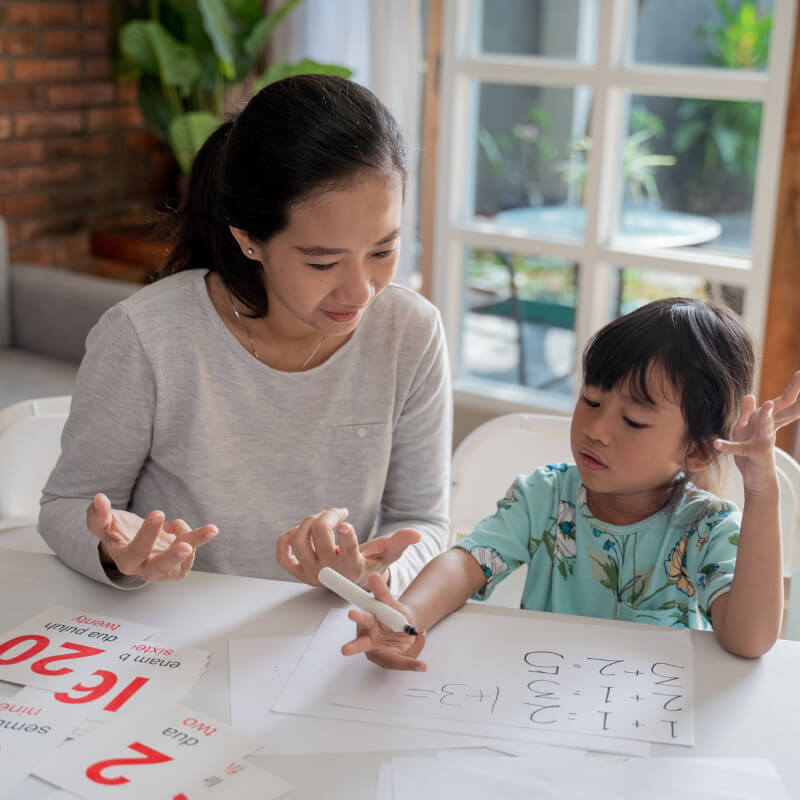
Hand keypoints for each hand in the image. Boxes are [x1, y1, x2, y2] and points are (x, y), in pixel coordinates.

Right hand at [86, 492, 217, 581]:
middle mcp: (145, 569)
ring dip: (198, 542)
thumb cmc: (116, 531)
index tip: (158, 512)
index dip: (147, 534)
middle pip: (160, 567)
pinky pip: (191, 551)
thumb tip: (99, 498)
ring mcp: (164, 570)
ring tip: (211, 529)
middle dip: (173, 557)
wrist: (133, 540)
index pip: (136, 552)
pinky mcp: (179, 566)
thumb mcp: (102, 523)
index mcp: (125, 561)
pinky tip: (174, 526)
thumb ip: (98, 514)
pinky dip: (191, 535)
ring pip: (184, 559)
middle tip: (186, 547)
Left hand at [276, 507, 420, 586]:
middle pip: (319, 533)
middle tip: (338, 513)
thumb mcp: (387, 554)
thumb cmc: (369, 564)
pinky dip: (285, 540)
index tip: (345, 523)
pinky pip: (282, 555)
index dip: (345, 536)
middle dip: (328, 514)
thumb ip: (400, 542)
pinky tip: (298, 531)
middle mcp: (330, 571)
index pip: (348, 550)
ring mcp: (311, 572)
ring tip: (324, 518)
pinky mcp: (298, 571)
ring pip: (299, 539)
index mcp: (353, 566)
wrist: (351, 583)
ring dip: (309, 521)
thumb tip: (416, 534)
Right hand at [341, 573, 426, 670]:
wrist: (403, 626)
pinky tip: (422, 663)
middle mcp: (369, 640)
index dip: (358, 616)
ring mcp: (378, 653)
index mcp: (368, 622)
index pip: (363, 618)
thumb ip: (382, 591)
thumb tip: (373, 575)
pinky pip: (402, 662)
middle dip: (353, 647)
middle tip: (344, 650)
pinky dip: (413, 661)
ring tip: (420, 665)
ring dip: (406, 661)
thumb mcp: (390, 603)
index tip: (351, 613)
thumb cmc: (391, 615)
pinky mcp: (388, 662)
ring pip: (390, 659)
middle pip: (361, 644)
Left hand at [715, 372, 799, 492]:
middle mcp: (769, 428)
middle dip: (792, 394)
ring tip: (766, 405)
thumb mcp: (746, 428)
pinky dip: (728, 447)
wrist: (757, 477)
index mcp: (768, 420)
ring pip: (765, 427)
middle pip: (782, 409)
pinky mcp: (753, 454)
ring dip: (765, 416)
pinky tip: (717, 443)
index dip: (793, 389)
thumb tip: (749, 395)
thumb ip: (747, 412)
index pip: (782, 402)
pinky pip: (739, 449)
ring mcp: (764, 441)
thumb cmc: (751, 450)